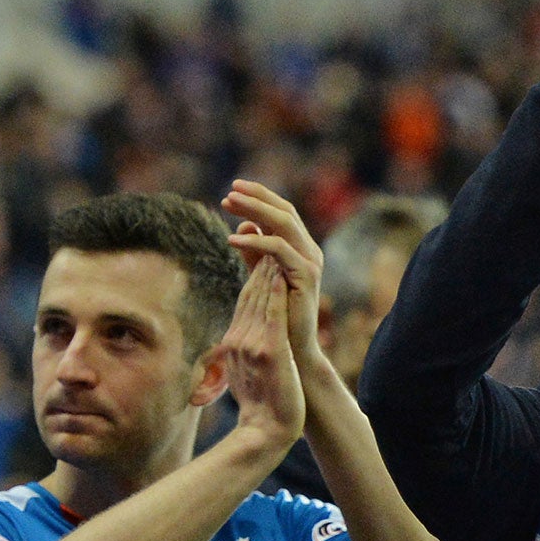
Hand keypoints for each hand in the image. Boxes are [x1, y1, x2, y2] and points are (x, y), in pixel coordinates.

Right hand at [219, 255, 304, 449]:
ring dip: (266, 266)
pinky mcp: (268, 351)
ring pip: (258, 297)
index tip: (262, 250)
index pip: (245, 299)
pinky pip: (271, 314)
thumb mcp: (245, 371)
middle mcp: (239, 337)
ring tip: (274, 242)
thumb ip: (244, 349)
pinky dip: (274, 291)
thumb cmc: (261, 405)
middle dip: (257, 260)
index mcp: (235, 341)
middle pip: (250, 292)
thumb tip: (240, 340)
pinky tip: (280, 272)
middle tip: (264, 232)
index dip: (253, 272)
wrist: (266, 431)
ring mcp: (252, 343)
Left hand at [222, 180, 326, 367]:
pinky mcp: (306, 276)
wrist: (293, 350)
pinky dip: (256, 242)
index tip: (232, 191)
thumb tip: (244, 227)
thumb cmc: (278, 317)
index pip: (282, 212)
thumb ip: (255, 253)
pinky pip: (279, 249)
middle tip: (229, 191)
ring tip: (229, 204)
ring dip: (255, 210)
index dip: (259, 197)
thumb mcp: (262, 277)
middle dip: (256, 198)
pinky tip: (232, 241)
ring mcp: (311, 262)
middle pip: (285, 211)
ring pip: (284, 223)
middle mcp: (310, 251)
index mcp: (301, 248)